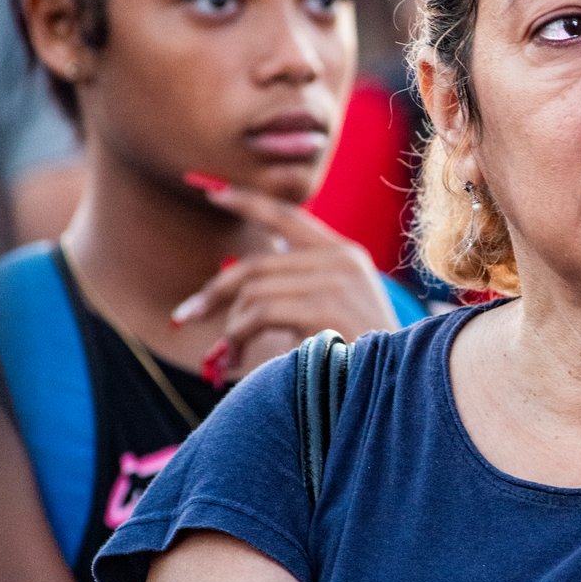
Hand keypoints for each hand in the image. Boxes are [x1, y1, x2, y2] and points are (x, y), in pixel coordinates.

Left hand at [174, 182, 400, 377]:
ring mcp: (336, 279)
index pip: (289, 216)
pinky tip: (238, 358)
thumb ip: (291, 289)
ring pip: (254, 289)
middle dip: (215, 290)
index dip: (247, 201)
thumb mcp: (327, 316)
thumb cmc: (356, 362)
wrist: (395, 391)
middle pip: (257, 263)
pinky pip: (259, 311)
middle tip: (184, 315)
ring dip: (232, 327)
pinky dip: (239, 335)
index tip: (209, 190)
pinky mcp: (326, 305)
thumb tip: (233, 279)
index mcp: (345, 256)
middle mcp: (342, 259)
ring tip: (229, 357)